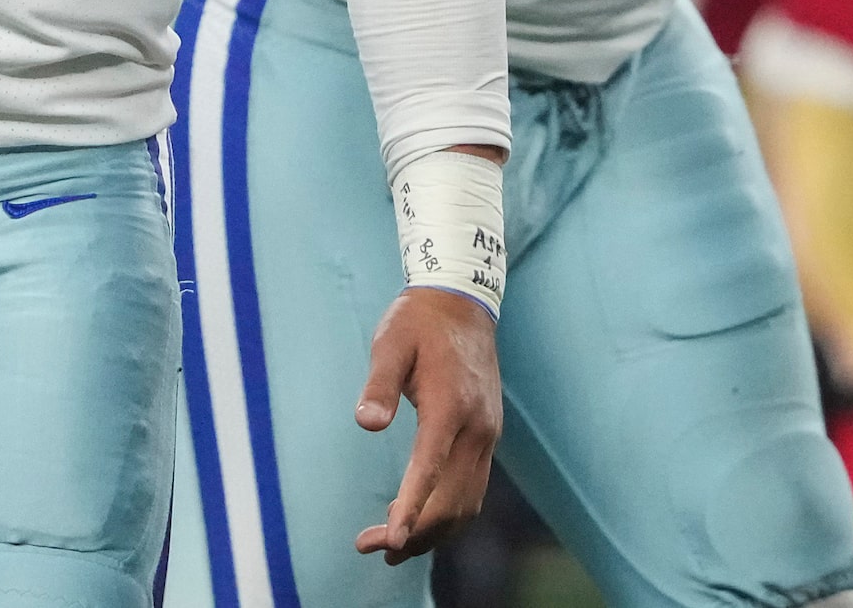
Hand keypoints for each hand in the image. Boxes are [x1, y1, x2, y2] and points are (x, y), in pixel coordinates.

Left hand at [353, 287, 502, 563]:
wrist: (462, 303)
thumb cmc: (417, 322)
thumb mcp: (389, 343)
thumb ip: (379, 385)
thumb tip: (366, 424)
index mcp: (450, 406)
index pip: (431, 469)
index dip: (412, 508)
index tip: (393, 539)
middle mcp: (476, 428)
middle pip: (452, 499)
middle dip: (415, 532)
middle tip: (371, 548)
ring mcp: (486, 436)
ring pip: (466, 502)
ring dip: (432, 531)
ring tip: (390, 547)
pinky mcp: (485, 437)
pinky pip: (471, 489)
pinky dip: (447, 513)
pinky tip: (416, 518)